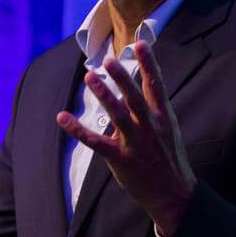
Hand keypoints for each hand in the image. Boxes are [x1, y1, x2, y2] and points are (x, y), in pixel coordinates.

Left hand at [55, 40, 195, 235]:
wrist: (174, 194)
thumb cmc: (167, 157)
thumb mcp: (168, 128)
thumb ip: (152, 108)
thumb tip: (137, 86)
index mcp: (162, 116)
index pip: (156, 85)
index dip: (150, 63)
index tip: (142, 43)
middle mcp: (150, 127)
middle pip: (136, 98)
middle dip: (124, 78)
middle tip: (110, 61)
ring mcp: (135, 143)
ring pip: (118, 115)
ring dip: (104, 95)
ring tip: (90, 77)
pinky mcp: (120, 158)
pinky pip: (96, 142)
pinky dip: (78, 130)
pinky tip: (62, 118)